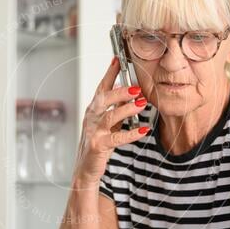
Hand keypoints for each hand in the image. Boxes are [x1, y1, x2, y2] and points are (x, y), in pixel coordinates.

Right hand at [72, 56, 149, 185]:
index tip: (118, 59)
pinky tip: (144, 130)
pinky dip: (131, 133)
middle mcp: (91, 118)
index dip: (109, 73)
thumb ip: (116, 108)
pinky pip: (116, 138)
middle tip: (136, 87)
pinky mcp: (98, 146)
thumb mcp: (107, 123)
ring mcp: (93, 131)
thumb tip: (128, 92)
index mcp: (93, 110)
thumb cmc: (97, 144)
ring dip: (127, 109)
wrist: (86, 169)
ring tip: (142, 103)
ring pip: (110, 116)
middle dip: (120, 91)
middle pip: (104, 99)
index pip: (101, 87)